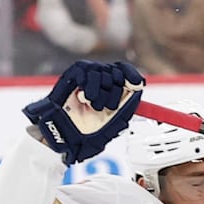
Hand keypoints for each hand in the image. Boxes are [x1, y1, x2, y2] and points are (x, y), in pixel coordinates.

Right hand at [22, 60, 144, 163]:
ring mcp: (88, 74)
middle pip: (117, 72)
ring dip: (100, 93)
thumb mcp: (115, 122)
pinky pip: (88, 71)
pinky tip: (84, 98)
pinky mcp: (75, 72)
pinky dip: (88, 86)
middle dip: (115, 91)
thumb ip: (128, 106)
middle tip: (106, 107)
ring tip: (92, 106)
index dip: (132, 75)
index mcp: (112, 88)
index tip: (137, 84)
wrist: (65, 132)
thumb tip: (138, 88)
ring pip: (102, 72)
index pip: (126, 71)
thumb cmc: (87, 129)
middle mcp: (102, 78)